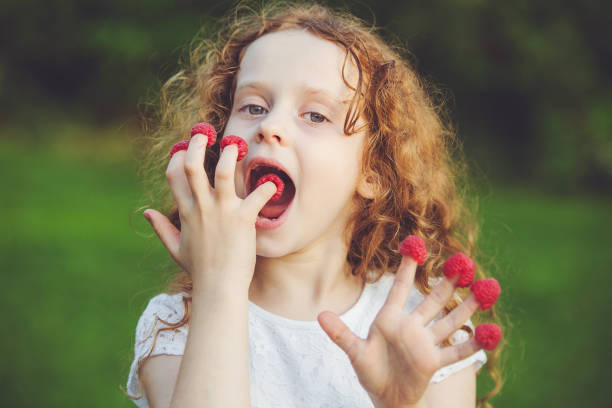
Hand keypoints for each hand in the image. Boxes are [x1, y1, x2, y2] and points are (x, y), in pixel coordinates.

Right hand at [143, 132, 276, 292]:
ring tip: (235, 146)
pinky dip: (267, 187)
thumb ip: (161, 228)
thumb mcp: (176, 248)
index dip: (177, 157)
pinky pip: (257, 194)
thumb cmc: (200, 270)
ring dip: (229, 154)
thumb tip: (146, 212)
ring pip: (222, 171)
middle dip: (196, 144)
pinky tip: (274, 184)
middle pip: (192, 165)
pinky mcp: (243, 218)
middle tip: (204, 133)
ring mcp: (222, 211)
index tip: (184, 148)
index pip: (173, 175)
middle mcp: (201, 207)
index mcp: (186, 212)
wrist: (219, 288)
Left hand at [318, 244, 487, 407]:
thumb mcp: (354, 353)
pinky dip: (474, 344)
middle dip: (448, 281)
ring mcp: (425, 343)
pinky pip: (456, 351)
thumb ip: (340, 334)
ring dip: (467, 306)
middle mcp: (411, 327)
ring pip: (449, 321)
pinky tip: (491, 332)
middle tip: (463, 261)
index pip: (400, 289)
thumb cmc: (370, 372)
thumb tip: (320, 316)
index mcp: (390, 319)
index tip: (415, 245)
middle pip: (432, 300)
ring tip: (486, 288)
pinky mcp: (434, 362)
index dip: (407, 268)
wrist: (386, 398)